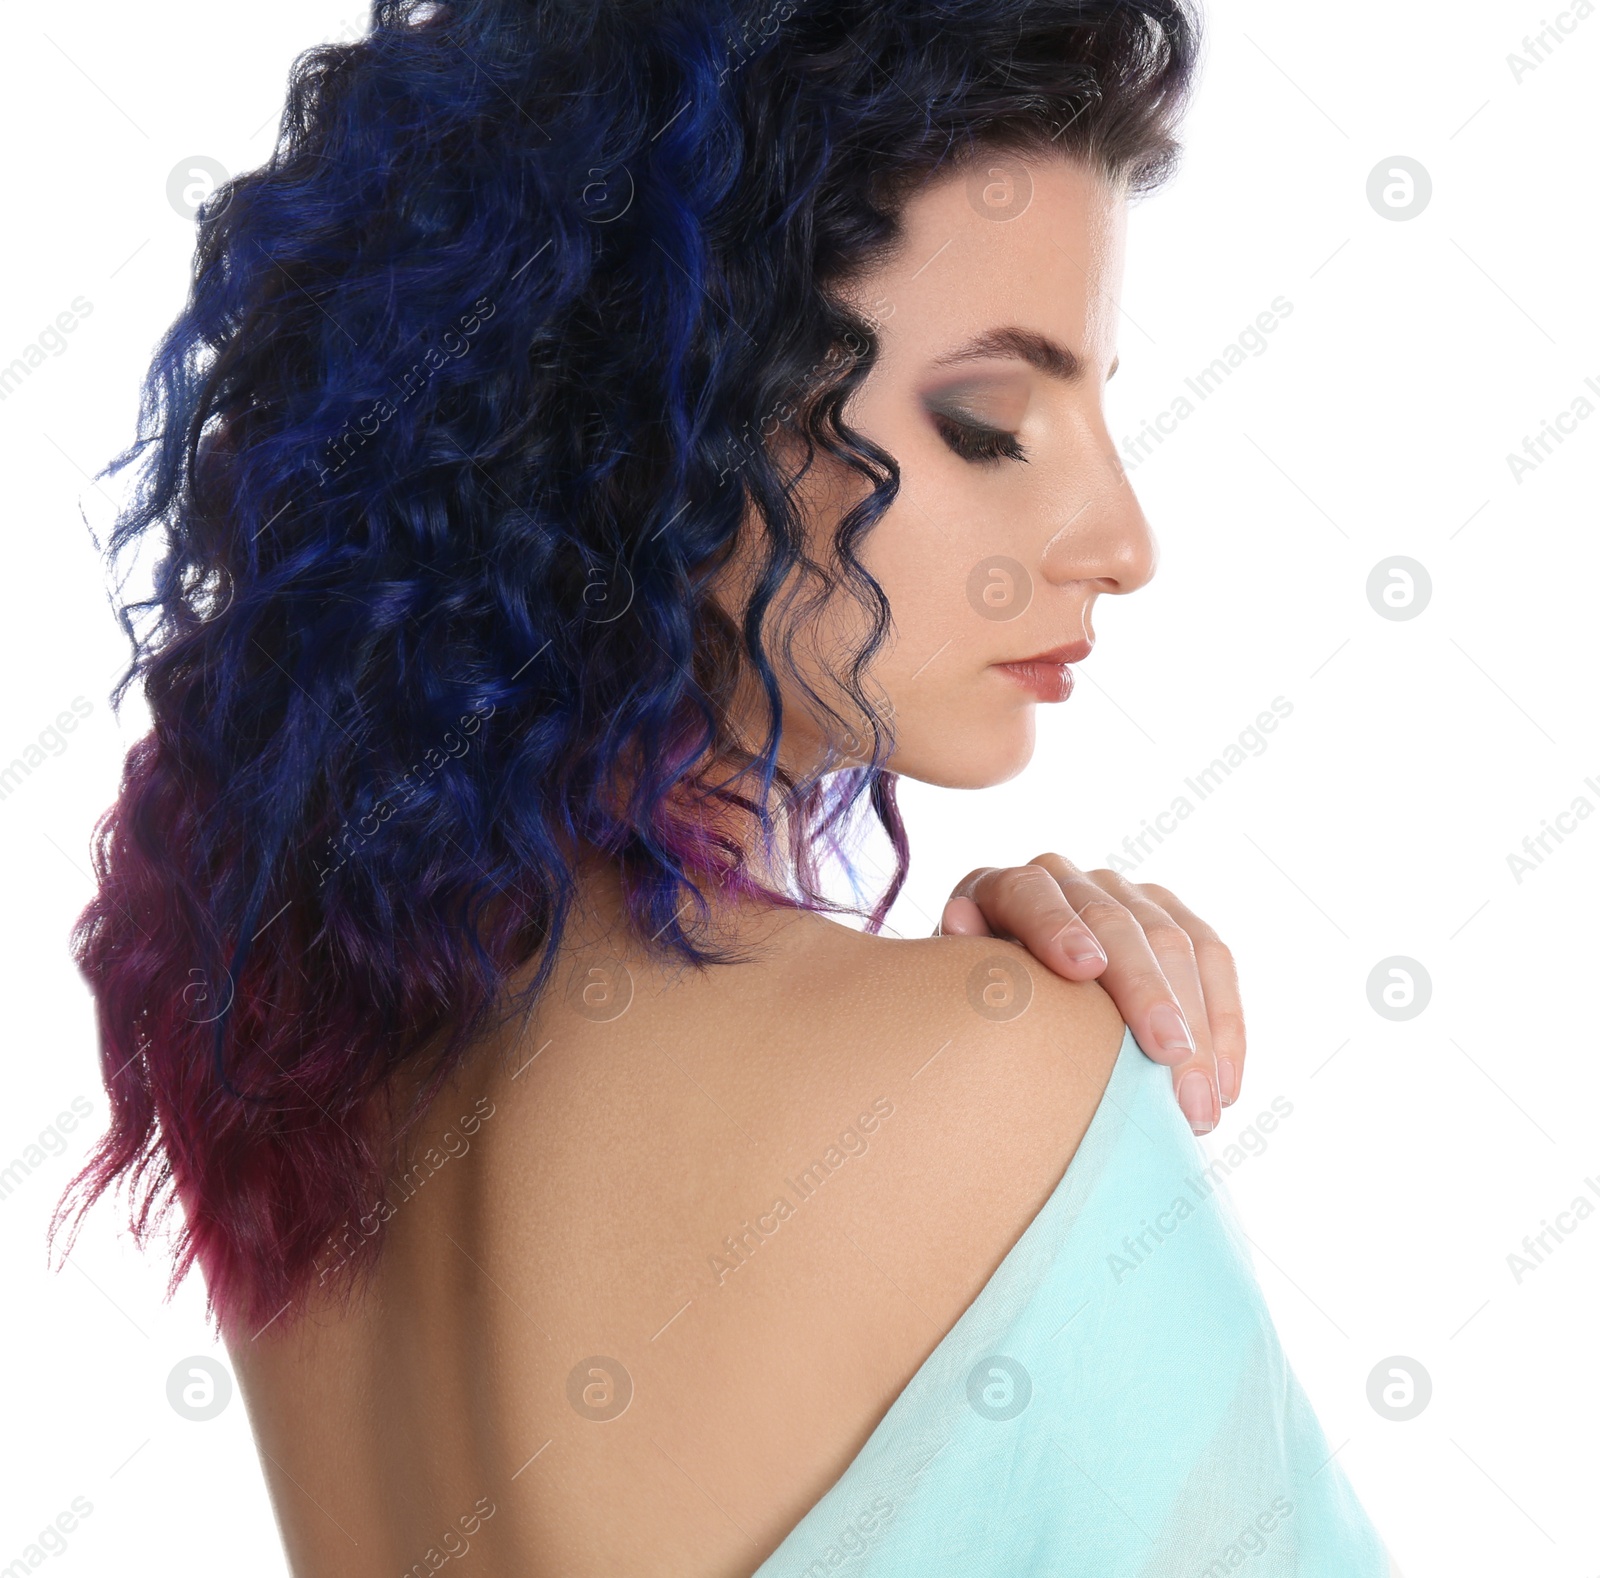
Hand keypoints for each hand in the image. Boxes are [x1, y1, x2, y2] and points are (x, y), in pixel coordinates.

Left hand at [936, 855, 1242, 1135]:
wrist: (1011, 995)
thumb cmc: (979, 1008)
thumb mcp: (957, 992)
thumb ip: (965, 966)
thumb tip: (961, 921)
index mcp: (1003, 890)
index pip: (1029, 894)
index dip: (1054, 927)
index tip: (1083, 969)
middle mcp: (1068, 879)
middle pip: (1114, 921)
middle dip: (1147, 991)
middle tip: (1170, 1059)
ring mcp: (1125, 893)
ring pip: (1175, 941)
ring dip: (1198, 1023)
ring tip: (1203, 1102)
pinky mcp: (1172, 918)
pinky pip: (1213, 958)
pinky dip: (1224, 1023)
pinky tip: (1225, 1085)